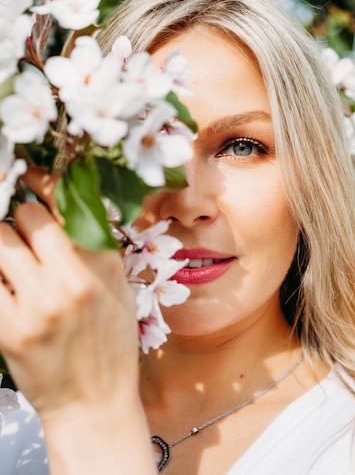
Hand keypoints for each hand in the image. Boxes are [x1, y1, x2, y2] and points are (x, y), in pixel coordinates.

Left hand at [0, 169, 155, 473]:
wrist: (94, 404)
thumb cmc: (109, 344)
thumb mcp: (117, 289)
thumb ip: (94, 247)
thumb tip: (65, 205)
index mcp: (104, 262)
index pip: (67, 200)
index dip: (40, 181)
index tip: (27, 176)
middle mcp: (73, 276)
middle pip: (25, 214)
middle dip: (18, 219)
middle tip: (21, 235)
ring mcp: (39, 302)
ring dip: (2, 245)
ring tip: (13, 263)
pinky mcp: (9, 328)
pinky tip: (7, 286)